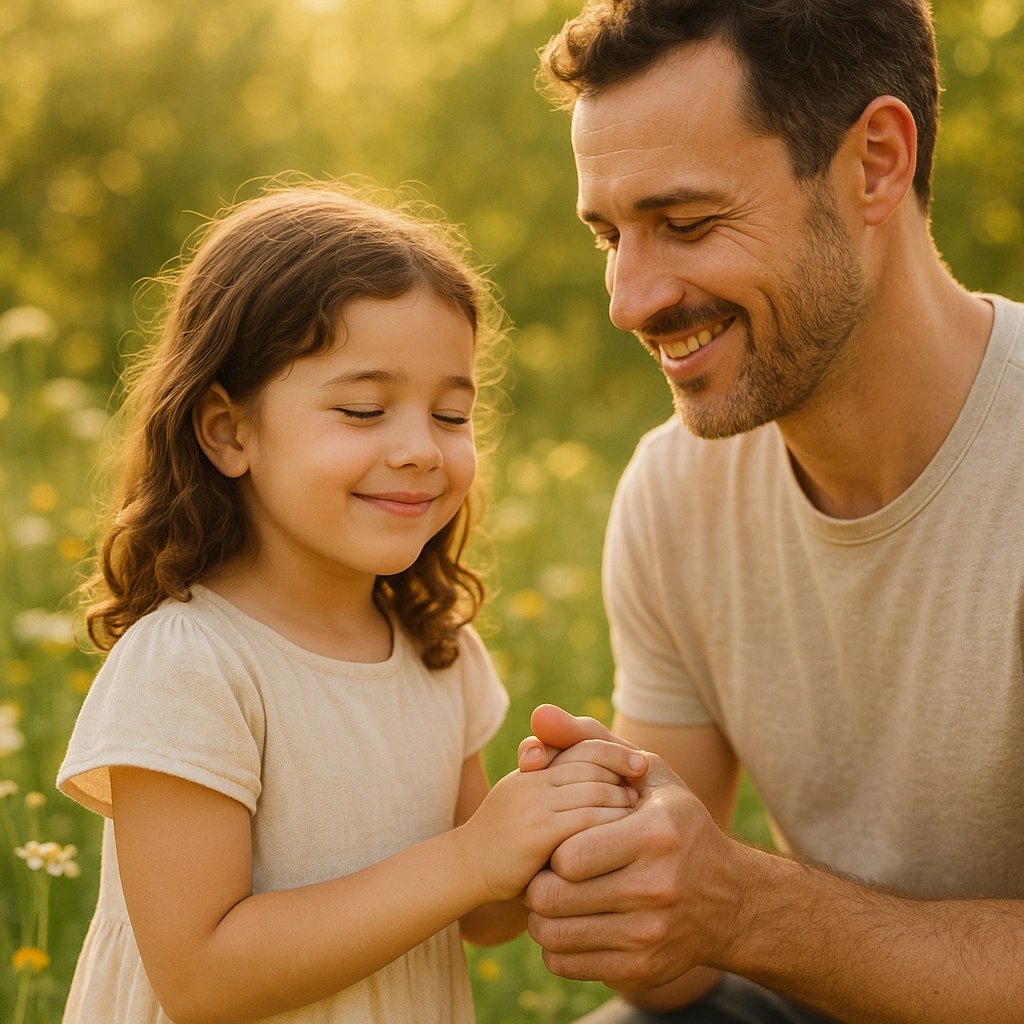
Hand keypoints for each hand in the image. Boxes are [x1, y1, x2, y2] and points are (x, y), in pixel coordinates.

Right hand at [460, 759, 637, 902]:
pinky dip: (611, 825)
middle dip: (623, 778)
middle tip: (645, 793)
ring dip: (622, 803)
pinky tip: (625, 838)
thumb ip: (553, 786)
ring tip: (639, 817)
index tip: (641, 765)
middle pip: (592, 768)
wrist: (466, 868)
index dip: (615, 753)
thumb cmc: (502, 840)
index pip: (583, 748)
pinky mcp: (538, 833)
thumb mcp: (524, 802)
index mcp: (533, 770)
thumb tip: (607, 780)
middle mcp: (534, 780)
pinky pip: (586, 821)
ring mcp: (535, 805)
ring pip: (594, 793)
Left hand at [522, 707, 743, 991]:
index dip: (551, 847)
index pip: (566, 855)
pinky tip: (571, 921)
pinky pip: (567, 963)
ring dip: (542, 915)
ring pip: (553, 935)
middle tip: (543, 870)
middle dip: (537, 882)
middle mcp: (656, 888)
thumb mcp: (644, 770)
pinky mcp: (642, 970)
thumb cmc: (674, 821)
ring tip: (553, 894)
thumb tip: (537, 715)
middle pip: (553, 898)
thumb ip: (586, 738)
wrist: (730, 899)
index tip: (558, 839)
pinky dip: (556, 944)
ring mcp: (649, 935)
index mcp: (654, 835)